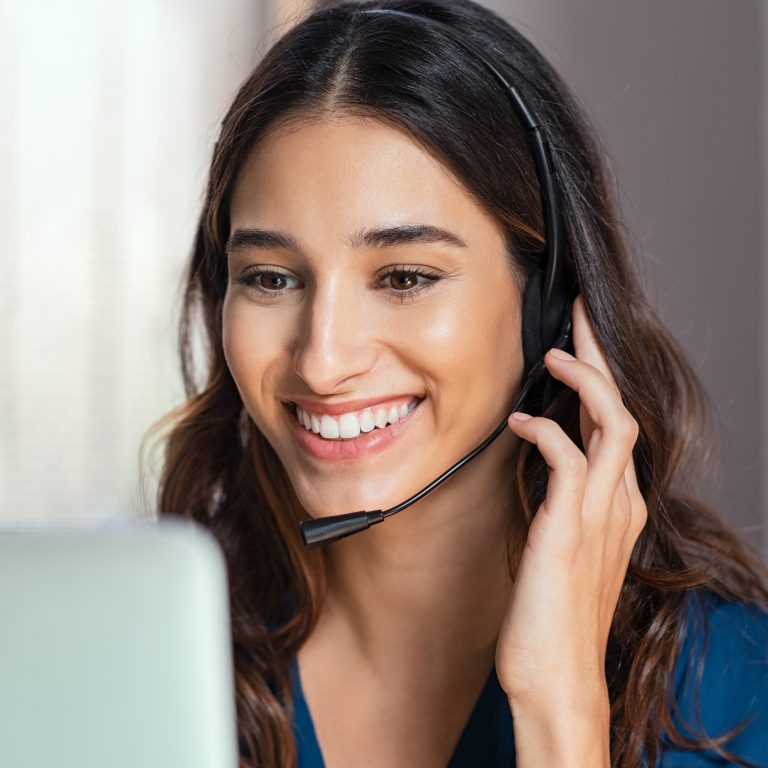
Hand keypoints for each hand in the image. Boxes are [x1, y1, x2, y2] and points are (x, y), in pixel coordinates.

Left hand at [496, 295, 646, 715]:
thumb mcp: (563, 546)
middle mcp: (620, 503)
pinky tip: (517, 421)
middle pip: (620, 409)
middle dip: (600, 358)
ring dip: (584, 381)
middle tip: (578, 315)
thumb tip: (541, 461)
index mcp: (618, 505)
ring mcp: (601, 514)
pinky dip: (545, 431)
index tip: (577, 345)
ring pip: (610, 423)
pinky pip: (570, 460)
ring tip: (554, 354)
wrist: (558, 677)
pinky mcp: (571, 528)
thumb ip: (562, 503)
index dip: (599, 380)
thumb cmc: (552, 615)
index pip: (615, 424)